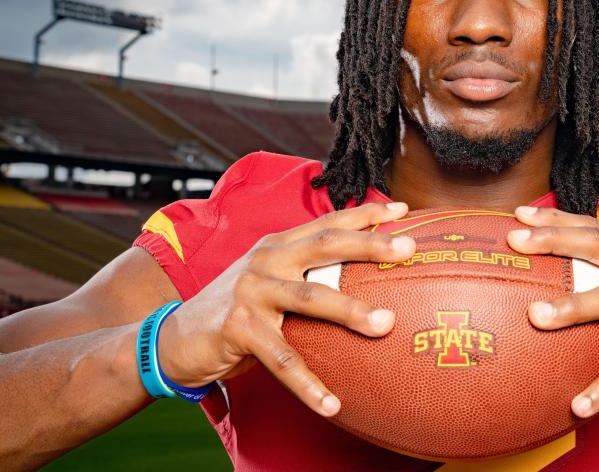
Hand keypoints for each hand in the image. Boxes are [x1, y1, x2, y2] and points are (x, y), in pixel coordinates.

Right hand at [156, 202, 415, 416]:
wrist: (174, 337)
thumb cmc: (237, 308)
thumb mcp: (270, 279)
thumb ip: (306, 272)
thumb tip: (362, 275)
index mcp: (278, 245)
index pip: (327, 222)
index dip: (365, 214)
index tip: (401, 210)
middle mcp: (267, 260)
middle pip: (326, 245)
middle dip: (370, 244)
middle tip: (408, 248)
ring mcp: (251, 292)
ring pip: (311, 298)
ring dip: (351, 312)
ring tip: (387, 325)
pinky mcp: (238, 328)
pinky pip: (283, 360)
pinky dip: (309, 385)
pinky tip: (333, 404)